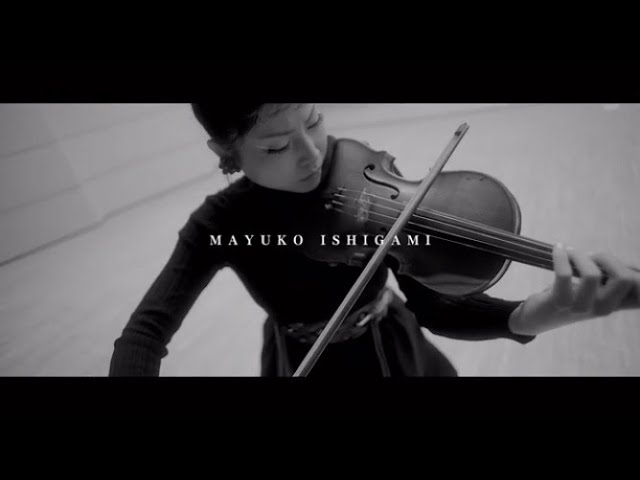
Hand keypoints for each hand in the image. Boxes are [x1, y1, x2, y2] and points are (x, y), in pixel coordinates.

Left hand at [509, 244, 639, 335]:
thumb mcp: (598, 289)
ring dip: (579, 255)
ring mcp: (582, 307)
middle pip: (627, 279)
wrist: (537, 317)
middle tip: (590, 256)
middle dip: (607, 258)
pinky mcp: (560, 302)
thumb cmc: (571, 296)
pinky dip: (560, 256)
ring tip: (570, 252)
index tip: (623, 264)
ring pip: (592, 274)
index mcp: (617, 303)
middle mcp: (604, 308)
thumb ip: (616, 278)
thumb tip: (636, 269)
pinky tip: (558, 249)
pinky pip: (564, 274)